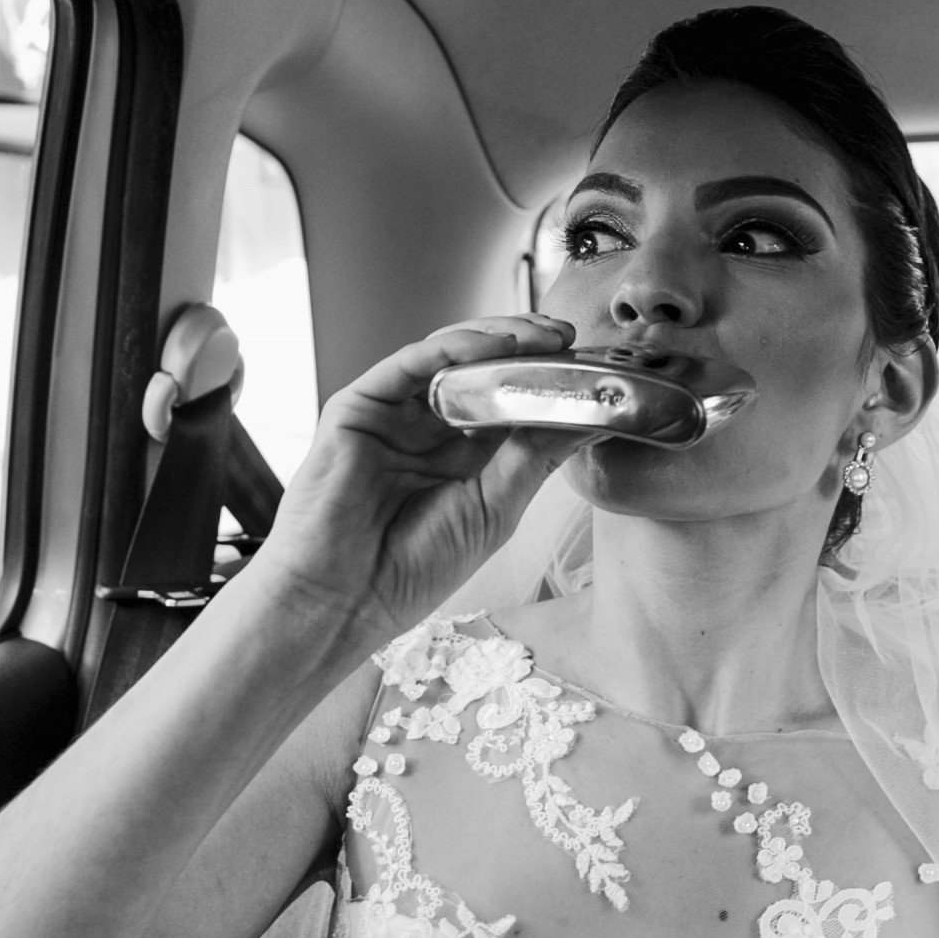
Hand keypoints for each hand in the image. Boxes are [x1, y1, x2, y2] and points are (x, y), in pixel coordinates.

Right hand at [252, 314, 596, 636]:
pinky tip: (491, 345)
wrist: (342, 600)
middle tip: (571, 339)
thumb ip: (537, 457)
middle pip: (484, 371)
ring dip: (499, 341)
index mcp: (464, 456)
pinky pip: (410, 363)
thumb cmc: (412, 567)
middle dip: (530, 351)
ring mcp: (394, 415)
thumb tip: (592, 417)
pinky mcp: (359, 406)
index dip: (551, 381)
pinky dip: (452, 348)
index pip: (513, 402)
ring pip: (450, 358)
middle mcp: (429, 429)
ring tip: (544, 337)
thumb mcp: (497, 507)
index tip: (596, 368)